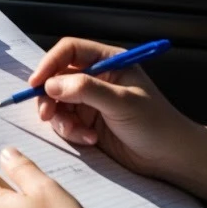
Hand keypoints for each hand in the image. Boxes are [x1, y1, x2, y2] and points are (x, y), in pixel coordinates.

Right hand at [31, 37, 206, 199]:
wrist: (170, 157)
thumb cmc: (155, 123)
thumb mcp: (122, 102)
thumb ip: (86, 89)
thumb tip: (51, 85)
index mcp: (108, 62)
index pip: (70, 50)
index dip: (50, 63)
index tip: (36, 83)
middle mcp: (97, 78)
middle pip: (57, 77)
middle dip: (50, 96)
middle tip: (47, 114)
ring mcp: (91, 101)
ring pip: (58, 103)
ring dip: (62, 119)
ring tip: (80, 133)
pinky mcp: (88, 122)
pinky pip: (66, 122)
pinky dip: (72, 132)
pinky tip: (89, 140)